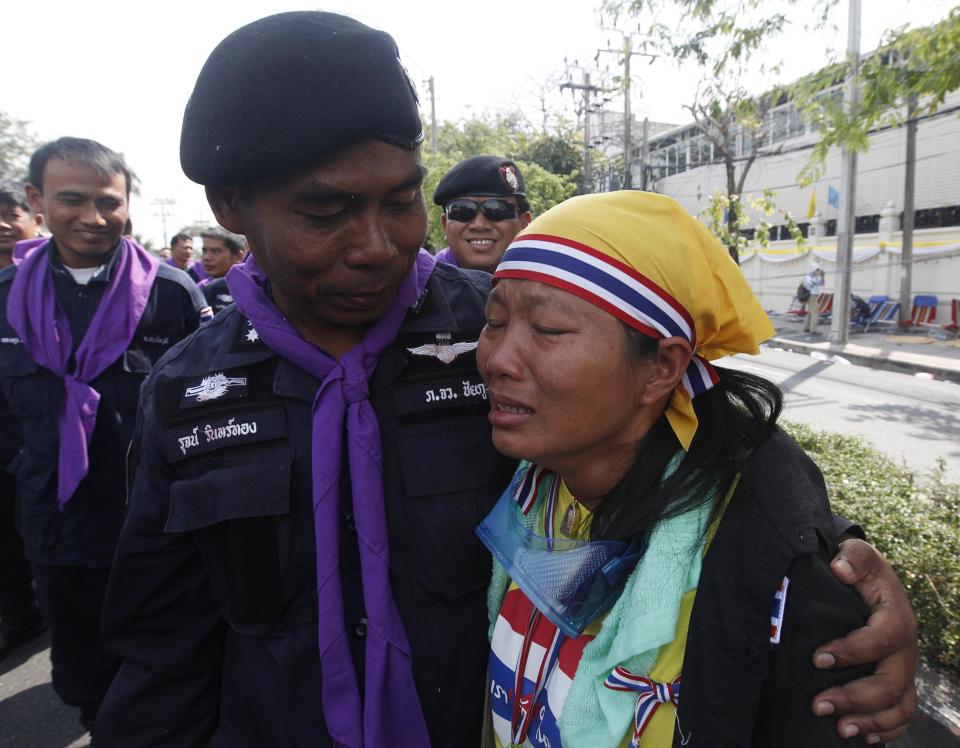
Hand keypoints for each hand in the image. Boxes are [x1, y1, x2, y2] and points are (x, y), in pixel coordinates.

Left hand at [811, 538, 918, 742]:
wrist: (866, 580)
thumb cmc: (857, 568)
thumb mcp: (855, 554)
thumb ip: (852, 557)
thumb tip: (840, 568)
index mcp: (896, 616)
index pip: (882, 638)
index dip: (853, 651)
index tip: (817, 658)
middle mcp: (905, 648)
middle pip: (892, 682)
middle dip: (856, 697)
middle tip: (819, 705)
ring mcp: (903, 669)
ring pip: (899, 705)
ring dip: (871, 722)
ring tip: (840, 729)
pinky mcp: (898, 683)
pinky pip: (901, 715)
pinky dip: (886, 730)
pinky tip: (862, 738)